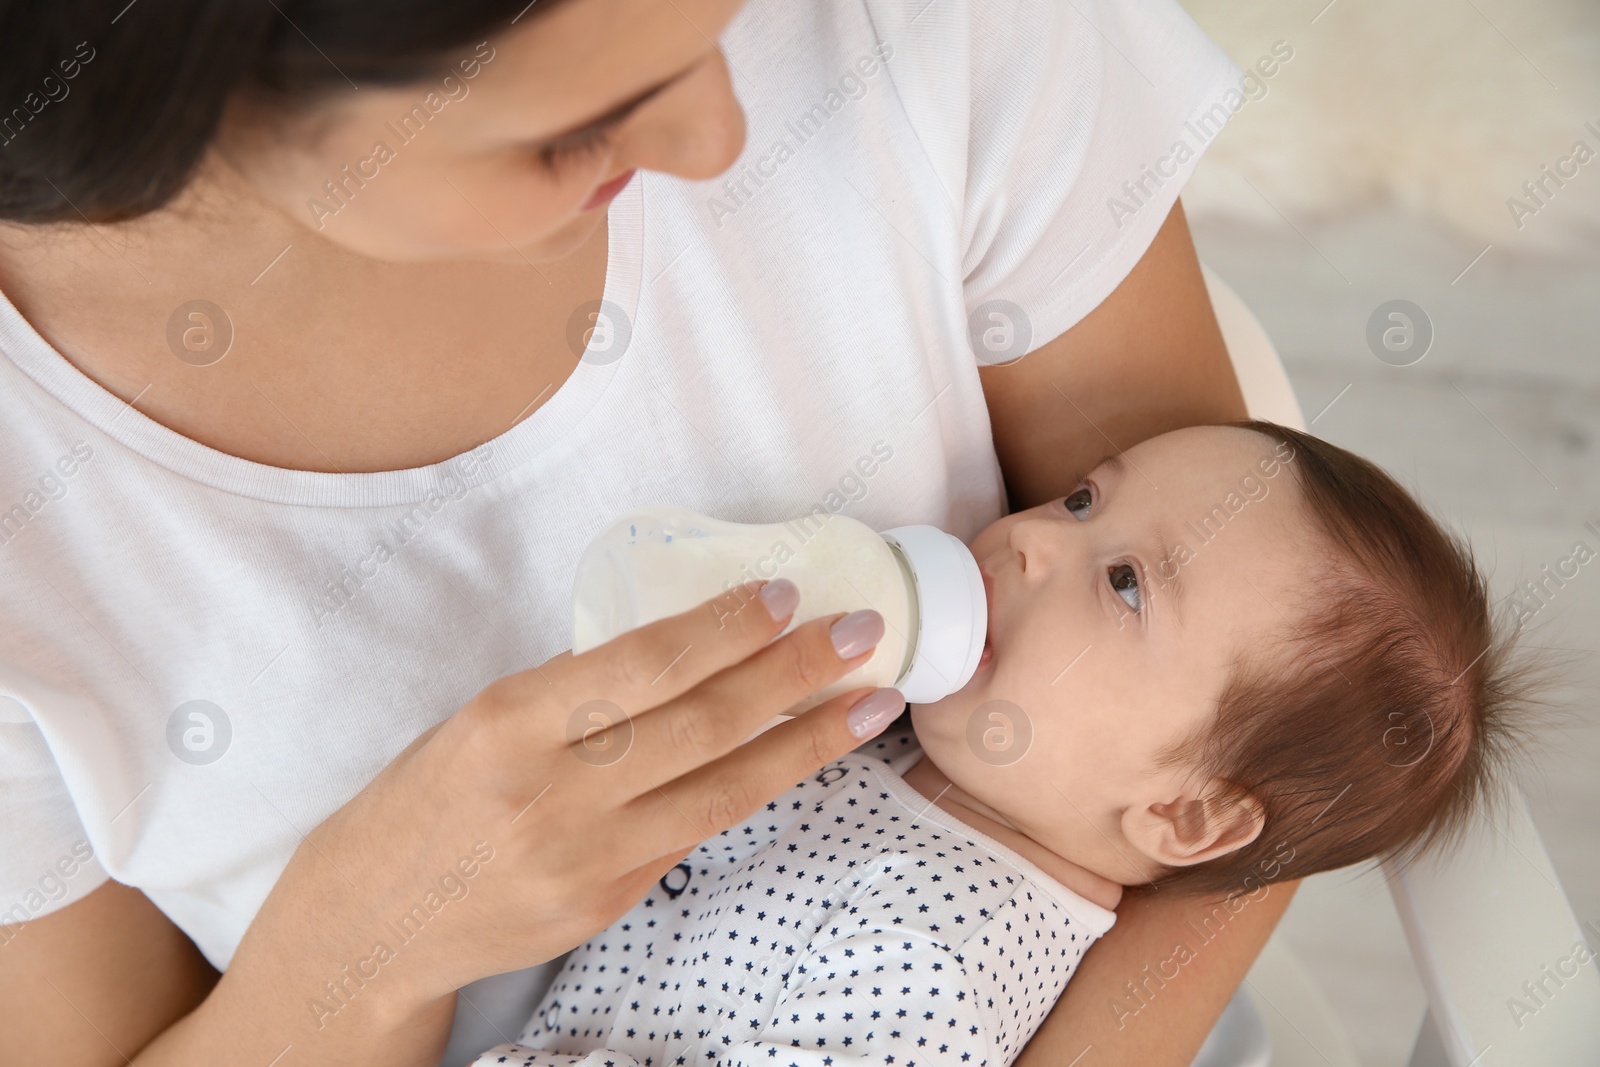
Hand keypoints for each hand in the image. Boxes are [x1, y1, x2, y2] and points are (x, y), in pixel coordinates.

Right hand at [224, 579, 902, 1017]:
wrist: (376, 920)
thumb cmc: (426, 798)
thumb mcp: (482, 719)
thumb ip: (578, 689)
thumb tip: (689, 641)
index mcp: (509, 723)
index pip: (642, 666)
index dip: (725, 630)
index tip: (786, 595)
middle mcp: (551, 793)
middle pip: (701, 724)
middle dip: (795, 674)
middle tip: (864, 633)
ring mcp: (585, 859)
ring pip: (723, 789)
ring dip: (810, 742)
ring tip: (873, 701)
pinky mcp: (606, 904)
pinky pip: (693, 834)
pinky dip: (753, 788)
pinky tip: (801, 755)